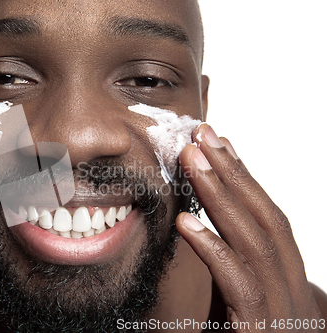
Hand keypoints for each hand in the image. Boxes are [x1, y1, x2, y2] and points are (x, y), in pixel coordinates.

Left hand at [176, 123, 324, 331]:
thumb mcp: (239, 301)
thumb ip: (229, 264)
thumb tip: (196, 223)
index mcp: (285, 278)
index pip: (266, 216)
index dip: (244, 177)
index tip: (219, 144)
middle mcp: (290, 288)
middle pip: (263, 218)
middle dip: (232, 174)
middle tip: (201, 136)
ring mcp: (280, 309)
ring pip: (254, 241)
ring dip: (221, 196)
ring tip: (192, 162)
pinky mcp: (261, 329)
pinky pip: (237, 284)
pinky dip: (213, 249)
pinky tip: (186, 222)